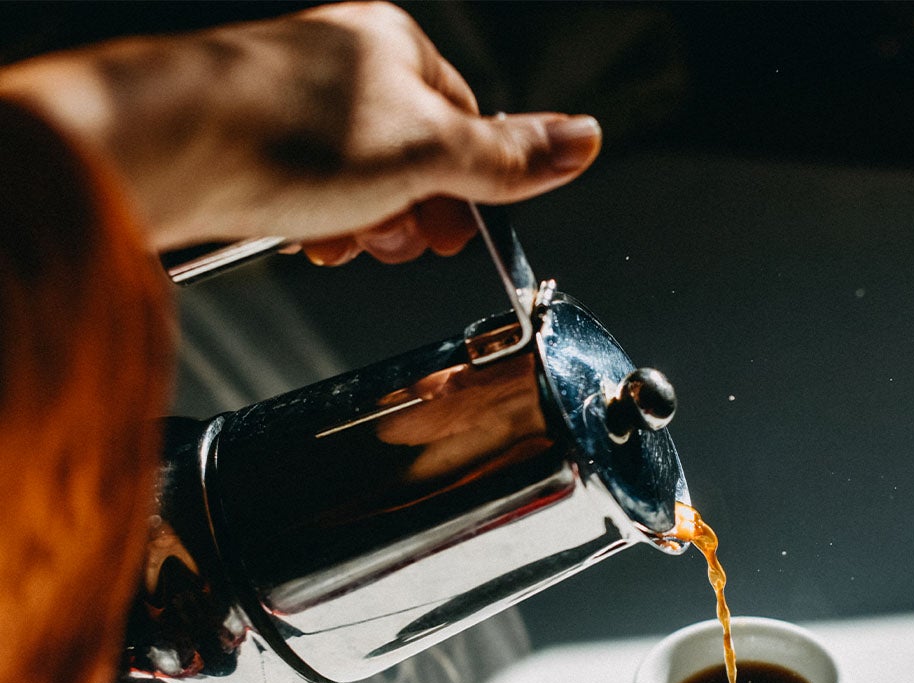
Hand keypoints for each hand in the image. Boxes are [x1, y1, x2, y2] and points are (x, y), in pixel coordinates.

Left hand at [0, 2, 601, 260]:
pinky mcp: (255, 144)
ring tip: (346, 240)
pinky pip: (311, 190)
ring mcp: (297, 104)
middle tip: (400, 240)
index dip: (470, 187)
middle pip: (413, 156)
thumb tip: (583, 140)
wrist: (168, 148)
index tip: (457, 231)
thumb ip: (506, 156)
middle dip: (412, 212)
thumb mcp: (428, 152)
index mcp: (396, 49)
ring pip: (362, 180)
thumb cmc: (289, 132)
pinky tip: (308, 237)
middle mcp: (346, 67)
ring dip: (365, 225)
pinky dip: (318, 222)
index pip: (467, 123)